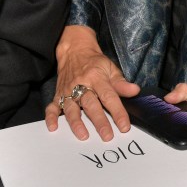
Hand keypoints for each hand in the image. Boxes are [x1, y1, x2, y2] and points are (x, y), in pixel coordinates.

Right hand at [45, 25, 139, 140]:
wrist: (74, 50)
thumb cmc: (94, 62)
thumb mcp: (110, 68)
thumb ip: (121, 82)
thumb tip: (135, 91)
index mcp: (97, 78)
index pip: (109, 96)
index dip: (118, 112)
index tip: (124, 127)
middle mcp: (81, 85)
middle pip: (91, 104)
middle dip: (99, 121)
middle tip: (107, 136)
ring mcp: (68, 91)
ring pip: (71, 108)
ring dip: (76, 122)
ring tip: (83, 135)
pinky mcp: (58, 94)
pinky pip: (52, 106)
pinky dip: (51, 117)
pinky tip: (53, 127)